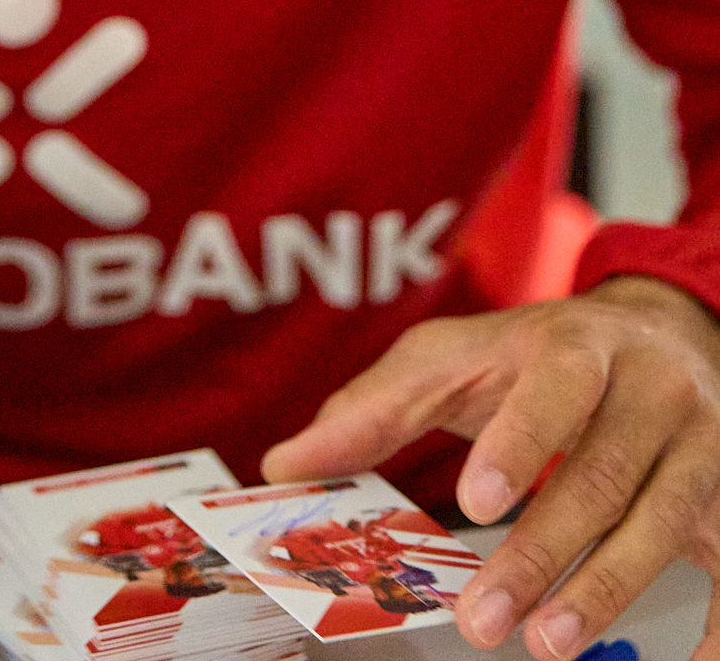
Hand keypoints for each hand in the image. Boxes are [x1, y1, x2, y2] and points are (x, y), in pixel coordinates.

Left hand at [262, 277, 719, 658]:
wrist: (664, 332)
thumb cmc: (542, 354)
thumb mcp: (458, 358)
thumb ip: (378, 407)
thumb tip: (285, 465)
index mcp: (578, 346)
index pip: (554, 389)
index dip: (520, 444)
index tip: (475, 501)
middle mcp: (651, 389)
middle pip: (602, 474)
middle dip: (542, 552)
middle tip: (486, 619)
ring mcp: (702, 445)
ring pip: (664, 521)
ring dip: (606, 589)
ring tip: (549, 642)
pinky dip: (714, 625)